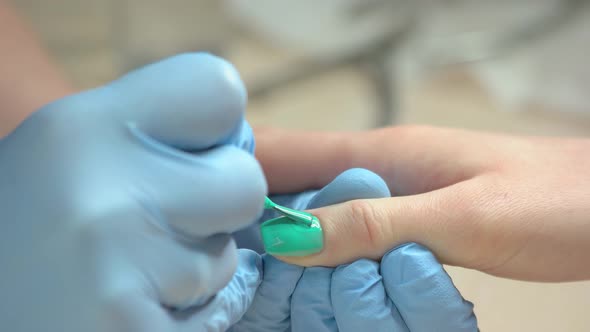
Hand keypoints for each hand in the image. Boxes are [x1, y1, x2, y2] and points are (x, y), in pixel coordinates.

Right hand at [0, 53, 266, 330]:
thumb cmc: (31, 234)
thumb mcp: (68, 159)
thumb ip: (149, 140)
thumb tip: (239, 143)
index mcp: (82, 126)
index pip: (218, 88)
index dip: (219, 131)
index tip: (192, 157)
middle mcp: (97, 184)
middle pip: (246, 182)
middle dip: (218, 212)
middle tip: (158, 231)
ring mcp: (113, 261)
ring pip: (226, 259)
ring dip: (192, 273)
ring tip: (124, 278)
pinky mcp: (129, 330)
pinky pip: (212, 315)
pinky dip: (180, 321)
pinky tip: (123, 316)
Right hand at [230, 169, 476, 330]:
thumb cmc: (550, 201)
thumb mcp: (462, 217)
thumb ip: (373, 224)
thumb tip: (287, 239)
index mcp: (382, 154)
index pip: (285, 150)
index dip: (241, 177)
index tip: (211, 222)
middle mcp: (381, 175)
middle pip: (300, 199)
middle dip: (281, 241)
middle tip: (271, 283)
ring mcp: (400, 204)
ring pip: (331, 232)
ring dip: (325, 267)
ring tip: (332, 294)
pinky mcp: (419, 230)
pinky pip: (366, 249)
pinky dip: (356, 272)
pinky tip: (359, 291)